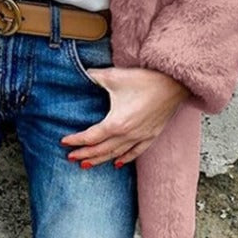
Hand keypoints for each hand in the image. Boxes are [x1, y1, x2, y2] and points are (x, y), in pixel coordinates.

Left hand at [60, 67, 190, 167]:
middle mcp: (128, 135)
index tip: (64, 142)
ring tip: (87, 164)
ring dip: (100, 159)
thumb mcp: (114, 76)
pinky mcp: (151, 135)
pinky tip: (117, 164)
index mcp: (116, 123)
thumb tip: (82, 73)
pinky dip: (124, 159)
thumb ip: (94, 76)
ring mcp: (141, 137)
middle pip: (101, 150)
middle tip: (71, 157)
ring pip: (116, 154)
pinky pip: (135, 153)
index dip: (76, 141)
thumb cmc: (144, 80)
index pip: (91, 137)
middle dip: (85, 154)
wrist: (173, 84)